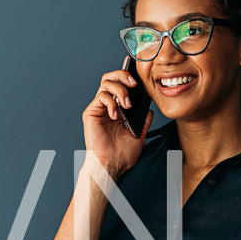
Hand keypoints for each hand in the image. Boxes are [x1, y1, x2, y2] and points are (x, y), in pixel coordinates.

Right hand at [83, 59, 151, 177]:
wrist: (111, 167)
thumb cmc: (122, 156)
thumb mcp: (139, 137)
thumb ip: (143, 122)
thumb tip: (150, 110)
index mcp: (118, 110)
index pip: (121, 85)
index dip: (128, 75)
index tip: (139, 72)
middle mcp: (107, 106)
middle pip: (111, 77)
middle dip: (123, 75)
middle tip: (134, 84)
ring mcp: (98, 108)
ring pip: (106, 83)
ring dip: (119, 90)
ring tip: (127, 105)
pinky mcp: (91, 113)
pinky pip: (101, 97)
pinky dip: (111, 102)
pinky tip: (116, 115)